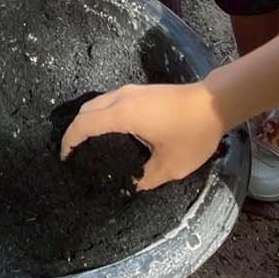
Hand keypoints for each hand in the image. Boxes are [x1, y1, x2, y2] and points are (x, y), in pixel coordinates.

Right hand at [60, 81, 226, 190]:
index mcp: (123, 114)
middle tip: (75, 154)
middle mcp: (121, 98)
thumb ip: (146, 178)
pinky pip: (109, 101)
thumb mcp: (171, 165)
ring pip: (97, 103)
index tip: (65, 157)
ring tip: (90, 144)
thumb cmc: (191, 133)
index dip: (70, 140)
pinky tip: (110, 132)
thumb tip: (131, 186)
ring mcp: (130, 91)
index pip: (85, 124)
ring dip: (88, 120)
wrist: (213, 103)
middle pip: (86, 110)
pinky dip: (100, 115)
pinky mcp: (139, 91)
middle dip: (75, 130)